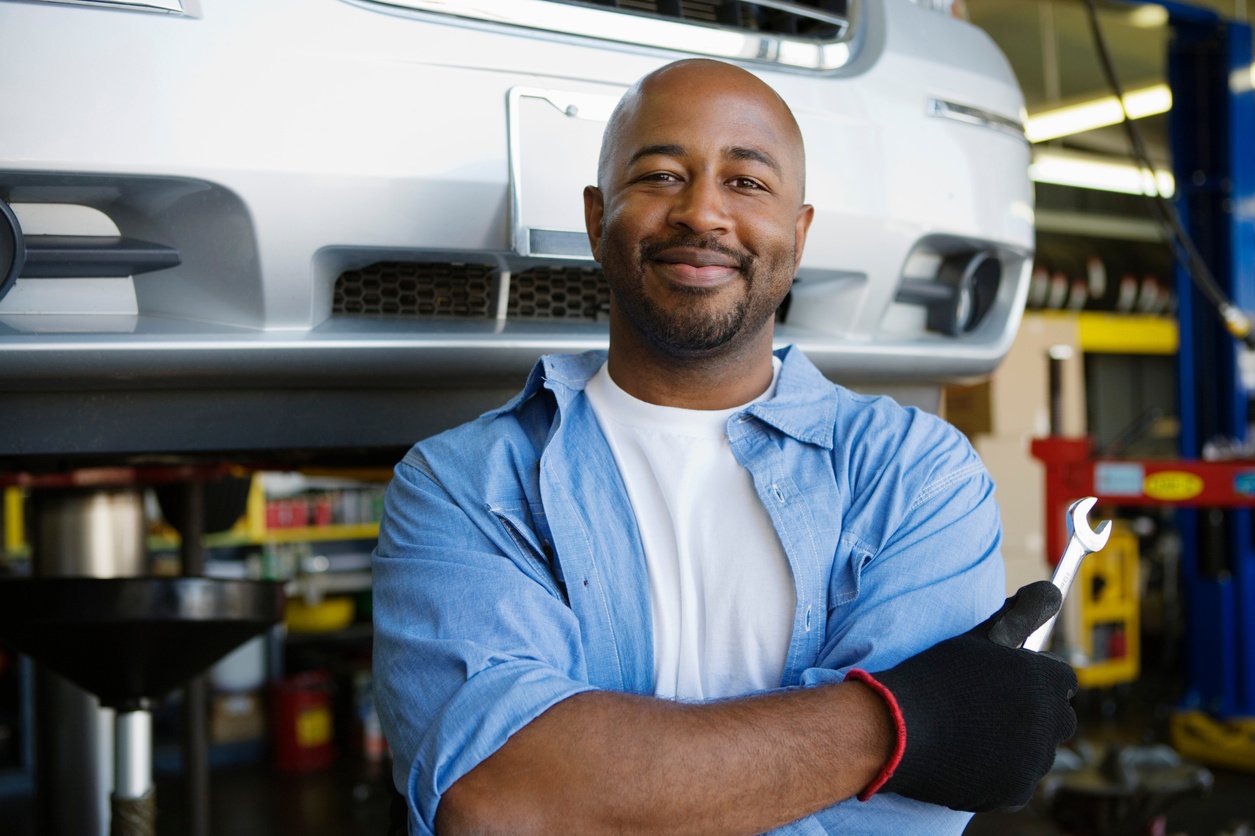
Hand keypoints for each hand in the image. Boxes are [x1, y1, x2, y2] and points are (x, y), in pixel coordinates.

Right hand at [849, 581, 1077, 811]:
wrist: (896, 727)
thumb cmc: (935, 676)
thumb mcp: (979, 637)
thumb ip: (1022, 614)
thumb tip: (1054, 591)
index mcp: (1045, 680)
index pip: (1062, 680)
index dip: (1034, 680)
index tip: (1008, 683)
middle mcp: (1050, 721)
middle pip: (1058, 718)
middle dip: (1033, 714)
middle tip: (989, 709)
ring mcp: (1035, 759)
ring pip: (1037, 751)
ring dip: (1016, 745)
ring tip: (972, 732)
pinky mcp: (1017, 791)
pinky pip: (1018, 781)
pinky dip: (999, 773)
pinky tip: (967, 756)